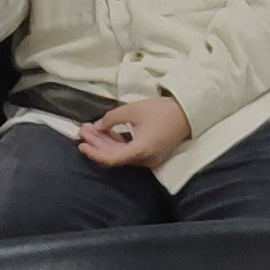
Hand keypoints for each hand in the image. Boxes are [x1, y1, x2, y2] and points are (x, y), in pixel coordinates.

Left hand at [76, 96, 193, 169]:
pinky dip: (118, 144)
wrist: (187, 113)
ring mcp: (149, 159)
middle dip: (97, 143)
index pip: (111, 159)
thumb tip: (98, 126)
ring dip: (106, 143)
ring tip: (91, 129)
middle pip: (114, 157)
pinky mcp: (151, 154)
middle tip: (84, 129)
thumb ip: (112, 118)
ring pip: (121, 155)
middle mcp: (145, 159)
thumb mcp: (133, 110)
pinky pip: (130, 153)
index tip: (81, 143)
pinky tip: (107, 133)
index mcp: (141, 150)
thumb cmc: (162, 110)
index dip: (94, 152)